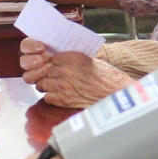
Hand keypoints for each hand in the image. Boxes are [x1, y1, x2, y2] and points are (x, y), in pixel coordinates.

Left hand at [19, 39, 134, 108]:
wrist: (114, 93)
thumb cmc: (107, 77)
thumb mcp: (89, 59)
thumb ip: (73, 59)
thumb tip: (60, 60)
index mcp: (72, 58)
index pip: (52, 58)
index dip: (54, 63)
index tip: (56, 67)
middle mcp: (65, 71)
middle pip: (46, 71)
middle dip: (50, 75)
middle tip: (56, 78)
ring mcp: (62, 86)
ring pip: (43, 84)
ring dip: (48, 85)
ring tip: (56, 87)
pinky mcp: (63, 100)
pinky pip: (47, 97)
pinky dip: (51, 97)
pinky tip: (58, 95)